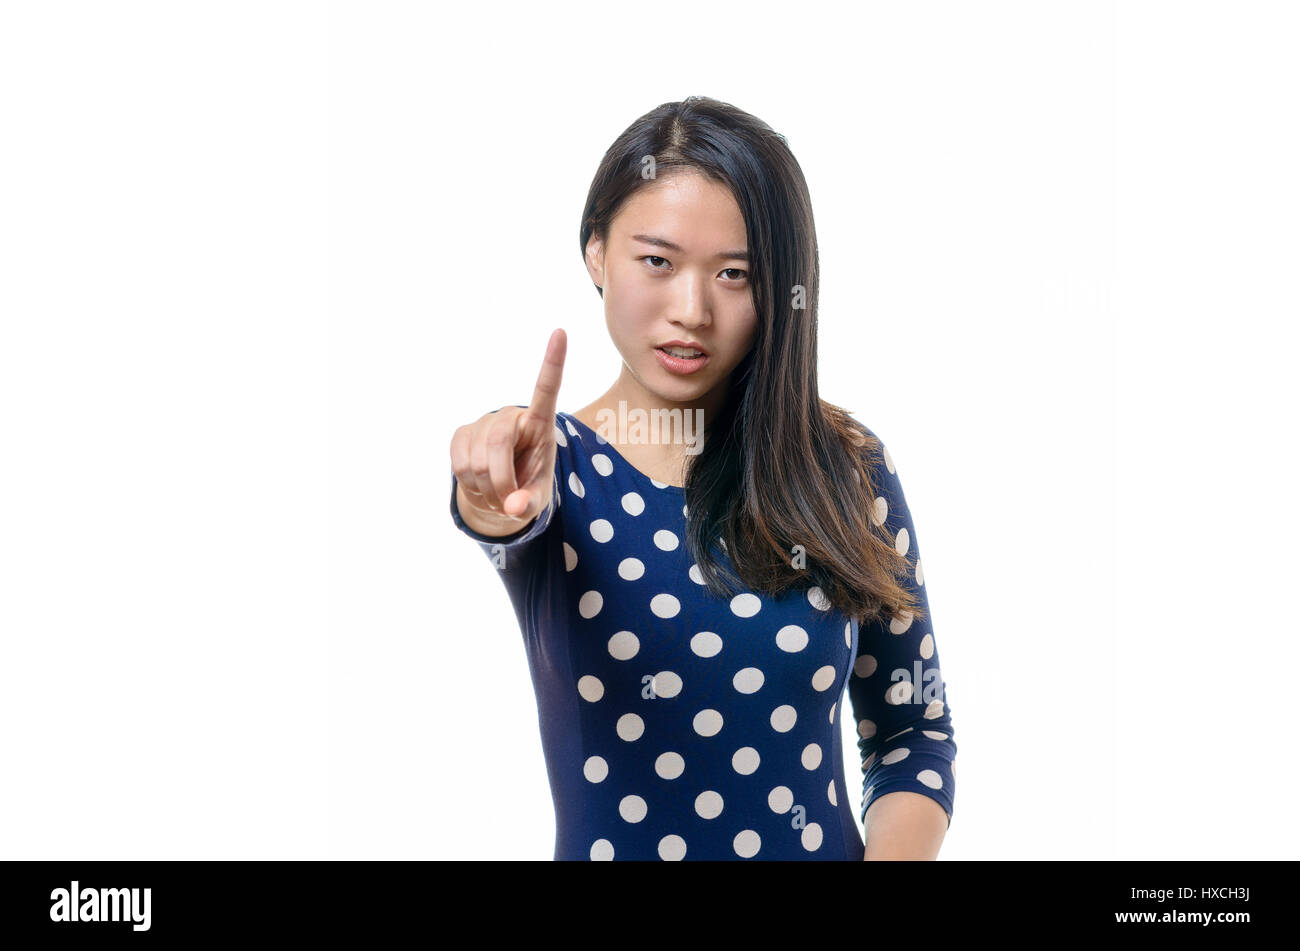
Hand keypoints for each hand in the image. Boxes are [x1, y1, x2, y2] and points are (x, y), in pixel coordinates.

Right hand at [449, 328, 566, 531]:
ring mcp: (483, 422)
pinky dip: (470, 486)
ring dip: (486, 490)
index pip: (547, 388)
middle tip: (508, 504)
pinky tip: (480, 486)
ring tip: (497, 495)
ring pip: (476, 461)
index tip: (561, 332)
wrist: (500, 491)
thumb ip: (530, 504)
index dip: (553, 362)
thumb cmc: (528, 485)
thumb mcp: (537, 498)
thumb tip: (513, 507)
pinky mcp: (461, 434)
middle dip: (501, 482)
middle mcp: (511, 416)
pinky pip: (459, 464)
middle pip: (498, 444)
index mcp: (540, 423)